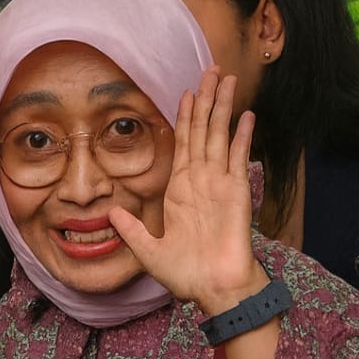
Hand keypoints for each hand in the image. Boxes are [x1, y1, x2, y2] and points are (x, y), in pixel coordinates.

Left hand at [109, 68, 268, 315]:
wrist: (214, 289)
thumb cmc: (186, 275)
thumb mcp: (149, 251)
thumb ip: (132, 230)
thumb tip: (112, 214)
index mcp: (180, 190)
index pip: (182, 144)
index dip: (184, 117)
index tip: (185, 92)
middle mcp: (201, 181)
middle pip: (202, 130)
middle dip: (205, 99)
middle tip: (210, 69)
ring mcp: (220, 184)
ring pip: (219, 135)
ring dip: (222, 106)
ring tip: (226, 78)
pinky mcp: (236, 192)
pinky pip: (238, 158)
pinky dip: (242, 135)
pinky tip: (246, 114)